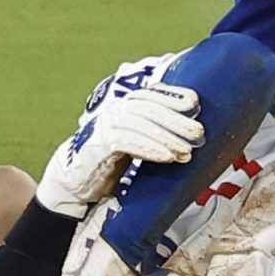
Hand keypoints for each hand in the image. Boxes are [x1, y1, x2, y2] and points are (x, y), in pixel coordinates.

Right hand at [36, 85, 203, 215]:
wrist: (76, 181)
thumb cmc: (112, 160)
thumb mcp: (138, 142)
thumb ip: (157, 133)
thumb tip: (193, 134)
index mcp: (125, 106)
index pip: (151, 94)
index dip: (173, 95)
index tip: (195, 102)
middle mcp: (114, 111)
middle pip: (148, 107)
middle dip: (176, 119)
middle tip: (198, 133)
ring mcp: (104, 126)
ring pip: (139, 124)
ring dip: (166, 137)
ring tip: (186, 151)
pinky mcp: (97, 145)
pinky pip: (126, 142)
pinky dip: (149, 148)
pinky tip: (167, 158)